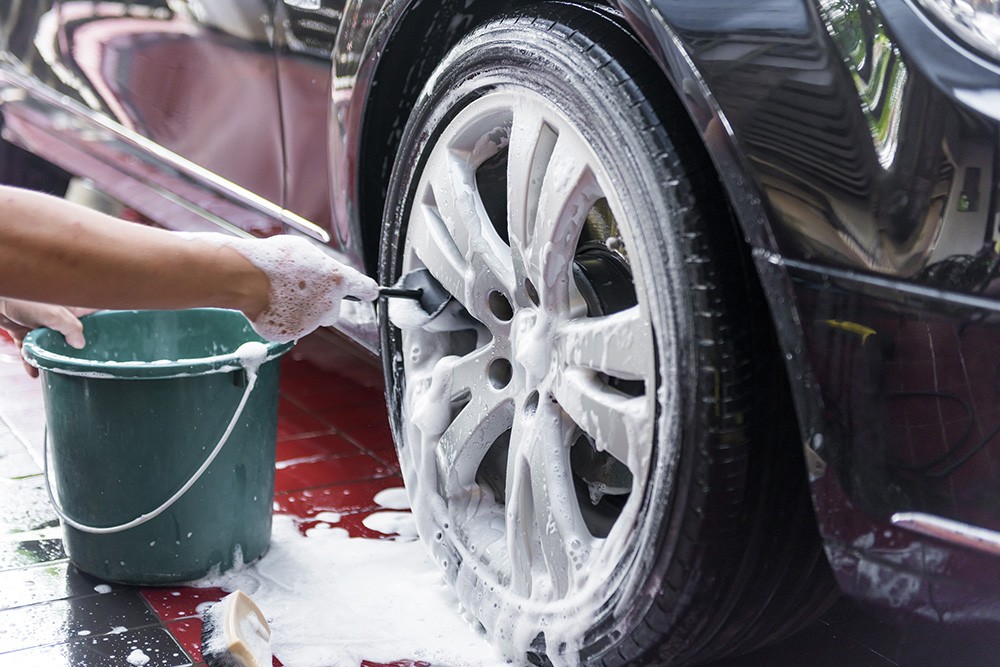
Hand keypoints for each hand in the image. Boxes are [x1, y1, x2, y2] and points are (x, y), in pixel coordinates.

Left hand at [0, 299, 93, 376]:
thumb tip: (81, 344)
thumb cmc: (24, 300)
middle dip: (73, 350)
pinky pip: (30, 350)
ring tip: (51, 370)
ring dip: (49, 359)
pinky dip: (30, 360)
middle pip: (71, 336)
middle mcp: (57, 318)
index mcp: (69, 309)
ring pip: (49, 346)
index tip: (109, 337)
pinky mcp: (23, 332)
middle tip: (78, 363)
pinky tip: (33, 371)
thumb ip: (70, 328)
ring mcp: (39, 326)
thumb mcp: (54, 314)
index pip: (91, 314)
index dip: (102, 324)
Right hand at [184, 233, 379, 342]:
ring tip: (278, 292)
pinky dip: (282, 319)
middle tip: (300, 289)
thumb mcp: (303, 250)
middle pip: (334, 309)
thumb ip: (319, 264)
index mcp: (337, 279)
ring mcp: (312, 322)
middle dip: (322, 303)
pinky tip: (269, 304)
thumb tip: (321, 271)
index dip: (367, 290)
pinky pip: (291, 327)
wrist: (245, 279)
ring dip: (301, 310)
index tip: (372, 293)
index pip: (364, 288)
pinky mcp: (293, 334)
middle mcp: (329, 304)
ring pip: (312, 319)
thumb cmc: (272, 260)